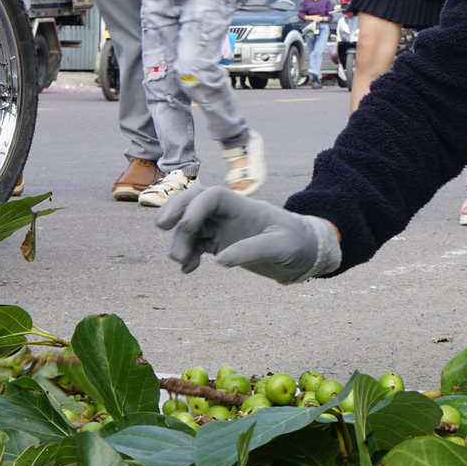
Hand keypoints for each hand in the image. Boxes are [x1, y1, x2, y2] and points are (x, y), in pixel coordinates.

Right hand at [155, 186, 339, 283]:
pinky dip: (189, 256)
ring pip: (191, 227)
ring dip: (180, 240)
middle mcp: (229, 214)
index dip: (194, 206)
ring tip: (180, 261)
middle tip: (161, 227)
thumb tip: (221, 260)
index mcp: (243, 206)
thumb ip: (253, 249)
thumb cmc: (298, 243)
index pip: (211, 196)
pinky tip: (189, 270)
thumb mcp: (282, 246)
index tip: (187, 227)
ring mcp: (223, 229)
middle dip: (174, 210)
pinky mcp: (221, 244)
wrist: (305, 253)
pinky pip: (196, 245)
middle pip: (193, 202)